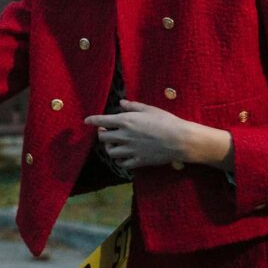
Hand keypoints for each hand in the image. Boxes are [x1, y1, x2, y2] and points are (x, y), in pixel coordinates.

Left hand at [84, 100, 229, 169]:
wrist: (180, 139)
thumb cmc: (166, 120)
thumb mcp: (149, 109)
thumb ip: (132, 106)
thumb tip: (120, 103)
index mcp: (126, 121)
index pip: (101, 120)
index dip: (92, 120)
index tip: (86, 121)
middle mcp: (125, 135)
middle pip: (103, 138)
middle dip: (101, 134)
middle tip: (105, 132)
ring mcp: (131, 150)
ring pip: (111, 152)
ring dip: (109, 148)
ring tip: (113, 144)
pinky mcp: (139, 161)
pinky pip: (122, 164)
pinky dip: (119, 161)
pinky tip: (122, 157)